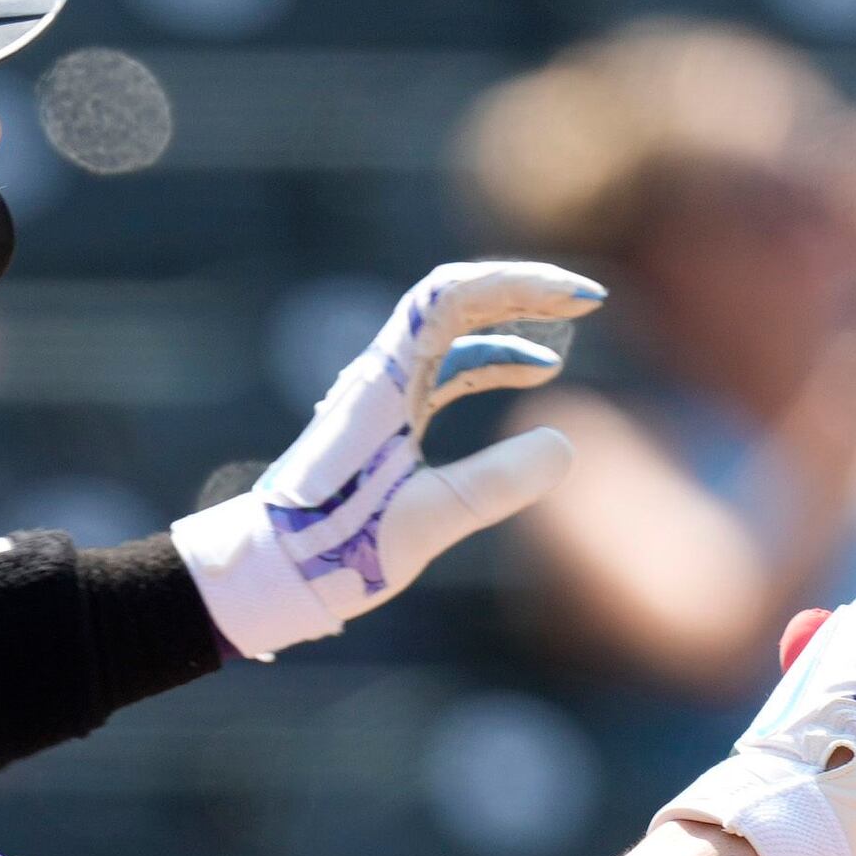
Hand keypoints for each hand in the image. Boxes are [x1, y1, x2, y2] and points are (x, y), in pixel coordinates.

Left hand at [172, 260, 594, 658]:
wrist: (267, 571)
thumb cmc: (331, 552)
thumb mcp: (421, 523)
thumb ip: (492, 485)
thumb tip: (563, 445)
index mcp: (381, 384)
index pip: (449, 296)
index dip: (516, 284)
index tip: (575, 299)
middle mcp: (380, 376)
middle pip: (455, 300)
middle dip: (523, 291)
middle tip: (588, 299)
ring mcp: (383, 395)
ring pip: (454, 333)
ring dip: (512, 321)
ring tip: (572, 324)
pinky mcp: (387, 421)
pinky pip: (449, 369)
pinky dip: (493, 361)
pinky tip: (537, 371)